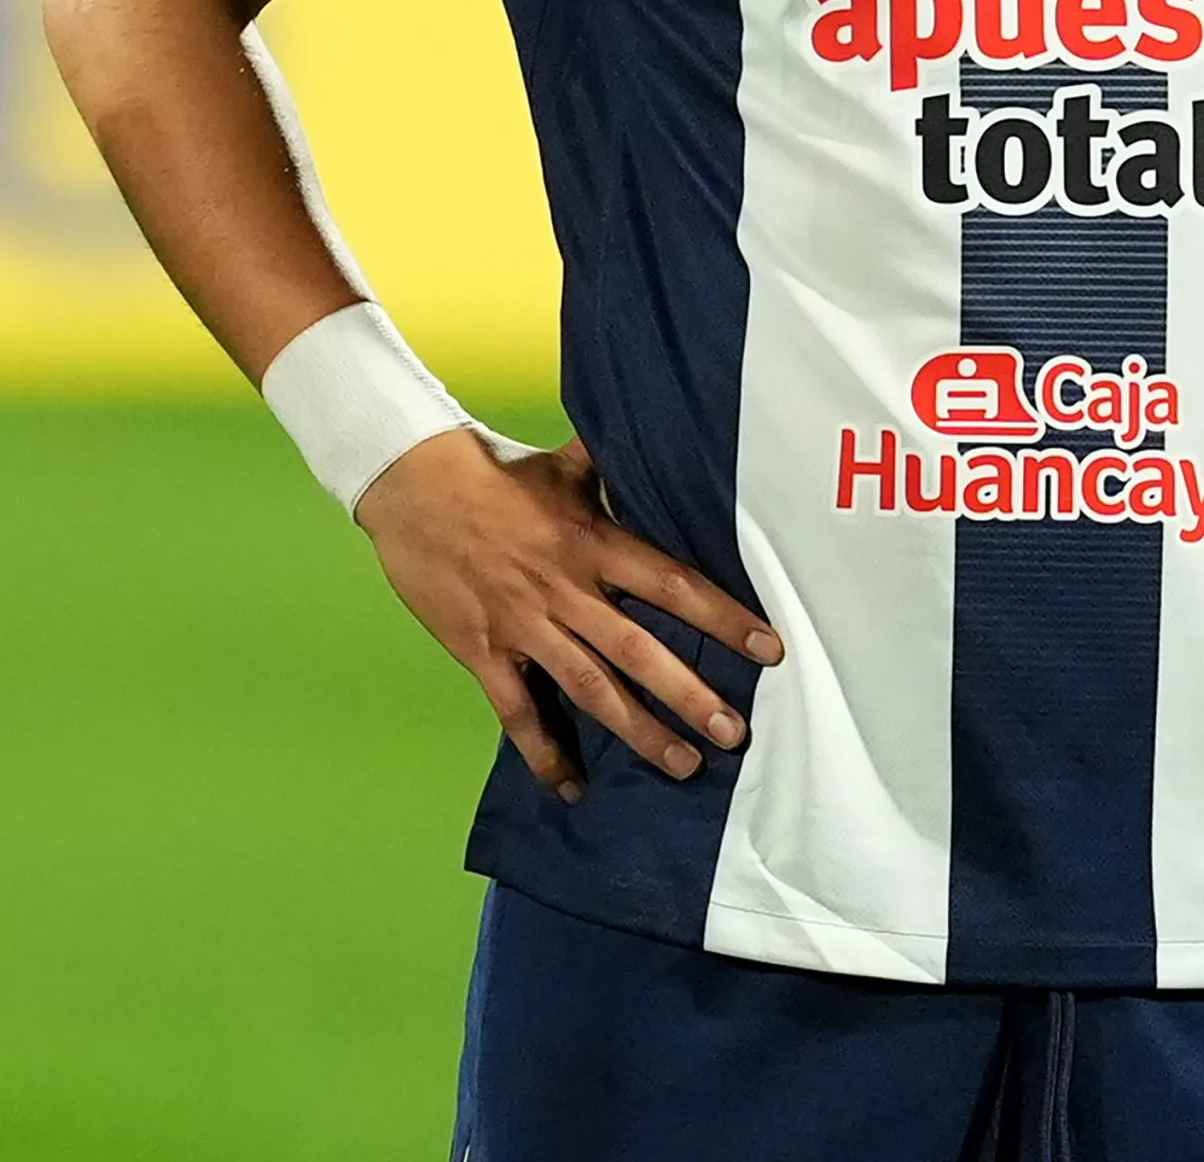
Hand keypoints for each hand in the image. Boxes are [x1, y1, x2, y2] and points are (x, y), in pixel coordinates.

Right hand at [353, 428, 782, 796]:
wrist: (414, 489)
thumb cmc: (496, 475)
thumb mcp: (563, 466)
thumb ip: (612, 468)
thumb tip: (662, 438)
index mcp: (593, 543)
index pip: (672, 584)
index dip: (721, 617)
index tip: (766, 645)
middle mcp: (566, 590)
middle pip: (638, 650)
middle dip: (689, 694)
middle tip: (734, 733)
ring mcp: (524, 625)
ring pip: (590, 688)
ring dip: (637, 731)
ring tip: (683, 765)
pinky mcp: (483, 651)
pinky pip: (518, 712)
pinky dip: (544, 753)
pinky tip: (571, 787)